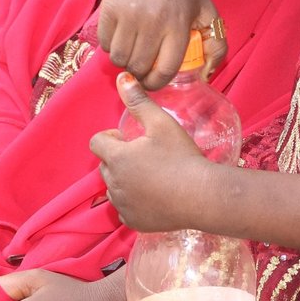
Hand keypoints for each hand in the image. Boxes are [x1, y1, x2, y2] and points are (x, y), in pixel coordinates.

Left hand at [89, 74, 220, 231]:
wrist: (202, 196)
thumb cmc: (181, 156)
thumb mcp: (161, 123)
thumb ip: (138, 100)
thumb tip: (122, 77)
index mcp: (116, 157)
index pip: (97, 142)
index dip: (111, 137)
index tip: (131, 138)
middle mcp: (113, 184)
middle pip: (105, 165)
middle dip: (118, 158)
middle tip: (146, 155)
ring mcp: (122, 206)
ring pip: (114, 188)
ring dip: (125, 180)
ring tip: (152, 175)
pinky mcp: (134, 223)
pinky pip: (125, 209)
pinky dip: (134, 202)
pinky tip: (155, 196)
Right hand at [100, 0, 222, 88]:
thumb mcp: (207, 10)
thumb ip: (217, 43)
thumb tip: (208, 74)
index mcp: (178, 25)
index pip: (164, 70)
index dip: (157, 83)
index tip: (154, 81)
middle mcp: (153, 21)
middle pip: (139, 67)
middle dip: (140, 72)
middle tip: (143, 64)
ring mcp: (128, 14)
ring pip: (119, 58)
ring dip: (125, 60)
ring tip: (133, 50)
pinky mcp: (109, 8)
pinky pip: (104, 43)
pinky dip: (112, 46)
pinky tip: (123, 36)